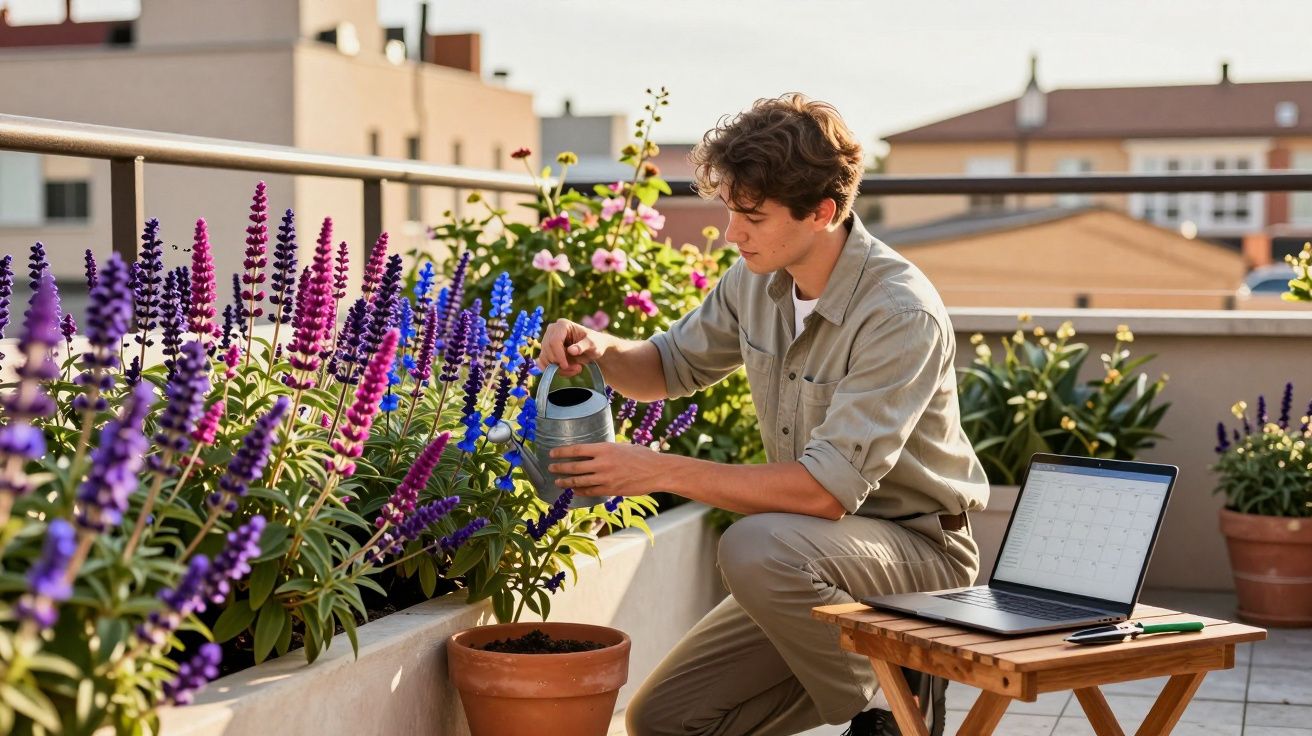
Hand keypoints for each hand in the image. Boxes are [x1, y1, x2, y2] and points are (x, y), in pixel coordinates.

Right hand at [536, 318, 603, 377]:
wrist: (592, 349)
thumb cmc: (595, 343)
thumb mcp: (593, 344)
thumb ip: (583, 346)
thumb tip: (571, 350)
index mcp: (563, 325)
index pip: (554, 341)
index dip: (558, 355)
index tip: (566, 366)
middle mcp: (552, 330)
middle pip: (547, 350)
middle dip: (559, 363)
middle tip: (576, 368)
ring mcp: (547, 340)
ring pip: (545, 358)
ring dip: (558, 368)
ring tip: (575, 369)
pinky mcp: (546, 351)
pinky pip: (544, 363)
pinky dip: (554, 370)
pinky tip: (567, 370)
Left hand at [547, 442, 667, 497]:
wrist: (657, 471)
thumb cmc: (642, 456)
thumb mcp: (622, 446)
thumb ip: (606, 450)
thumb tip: (592, 452)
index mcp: (605, 448)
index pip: (577, 450)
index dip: (562, 452)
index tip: (552, 453)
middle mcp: (602, 463)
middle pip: (574, 466)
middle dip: (559, 468)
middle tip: (551, 468)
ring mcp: (606, 478)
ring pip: (579, 481)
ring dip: (566, 481)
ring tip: (557, 482)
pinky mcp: (611, 490)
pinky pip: (590, 491)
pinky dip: (580, 491)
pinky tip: (574, 490)